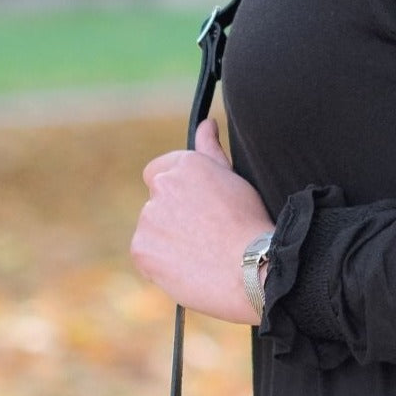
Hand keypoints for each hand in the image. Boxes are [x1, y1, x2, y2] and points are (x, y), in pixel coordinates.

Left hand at [130, 119, 274, 323]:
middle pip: (157, 203)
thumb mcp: (236, 182)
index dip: (177, 194)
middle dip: (173, 219)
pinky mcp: (141, 248)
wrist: (254, 272)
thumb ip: (212, 151)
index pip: (159, 172)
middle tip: (205, 240)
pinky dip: (161, 266)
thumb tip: (206, 123)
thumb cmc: (252, 228)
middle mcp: (163, 185)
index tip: (195, 213)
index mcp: (186, 165)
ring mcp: (149, 217)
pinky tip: (190, 271)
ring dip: (168, 242)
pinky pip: (146, 257)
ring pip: (152, 230)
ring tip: (202, 258)